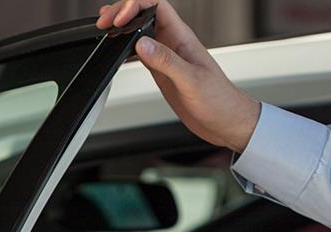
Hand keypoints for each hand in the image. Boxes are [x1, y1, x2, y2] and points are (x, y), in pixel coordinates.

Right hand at [98, 0, 260, 151]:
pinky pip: (141, 54)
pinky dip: (126, 50)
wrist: (226, 121)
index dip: (135, 6)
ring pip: (141, 32)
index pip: (157, 7)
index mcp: (183, 38)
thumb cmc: (219, 100)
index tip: (120, 19)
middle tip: (104, 22)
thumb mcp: (191, 80)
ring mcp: (167, 57)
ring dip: (123, 28)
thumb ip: (166, 61)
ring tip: (104, 28)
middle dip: (123, 12)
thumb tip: (142, 43)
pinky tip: (117, 53)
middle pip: (145, 14)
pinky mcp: (163, 72)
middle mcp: (174, 44)